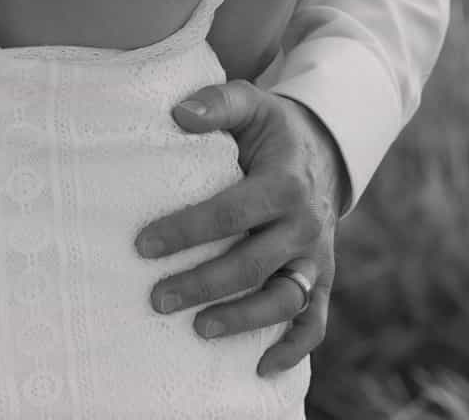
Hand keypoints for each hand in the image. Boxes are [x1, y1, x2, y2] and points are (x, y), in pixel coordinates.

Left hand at [132, 81, 346, 375]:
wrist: (325, 150)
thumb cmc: (272, 129)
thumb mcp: (250, 102)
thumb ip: (217, 103)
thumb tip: (179, 114)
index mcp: (284, 183)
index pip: (231, 212)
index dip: (187, 230)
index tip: (143, 245)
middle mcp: (305, 225)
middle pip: (252, 264)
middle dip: (202, 284)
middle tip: (156, 298)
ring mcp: (316, 257)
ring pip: (284, 300)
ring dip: (243, 320)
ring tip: (198, 329)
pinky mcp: (323, 279)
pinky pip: (314, 322)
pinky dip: (292, 348)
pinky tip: (260, 367)